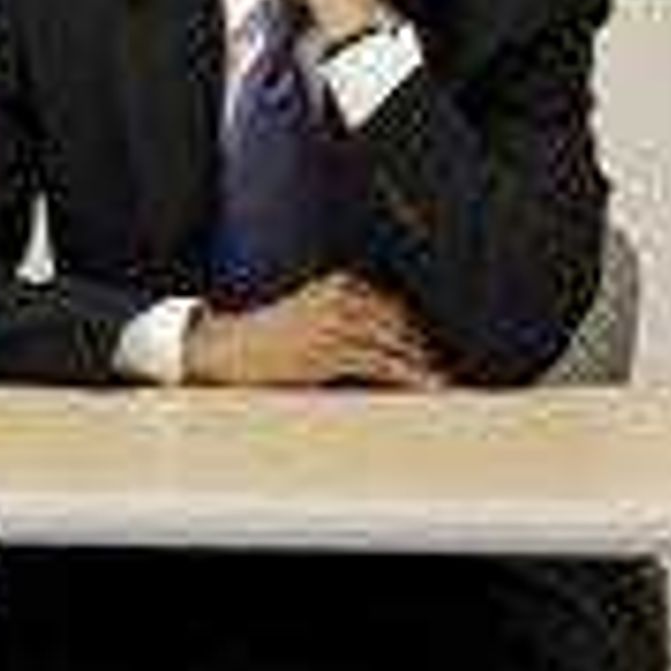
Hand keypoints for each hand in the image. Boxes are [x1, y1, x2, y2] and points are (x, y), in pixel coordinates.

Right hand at [182, 272, 446, 389]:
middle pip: (397, 324)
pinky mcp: (329, 352)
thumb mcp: (311, 315)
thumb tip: (383, 341)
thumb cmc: (270, 339)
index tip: (426, 351)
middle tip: (440, 371)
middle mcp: (341, 299)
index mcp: (339, 285)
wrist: (230, 349)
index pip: (390, 307)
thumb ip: (345, 319)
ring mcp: (336, 325)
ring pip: (393, 344)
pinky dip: (405, 374)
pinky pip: (378, 363)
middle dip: (420, 348)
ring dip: (420, 365)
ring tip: (439, 384)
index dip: (410, 331)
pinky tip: (420, 385)